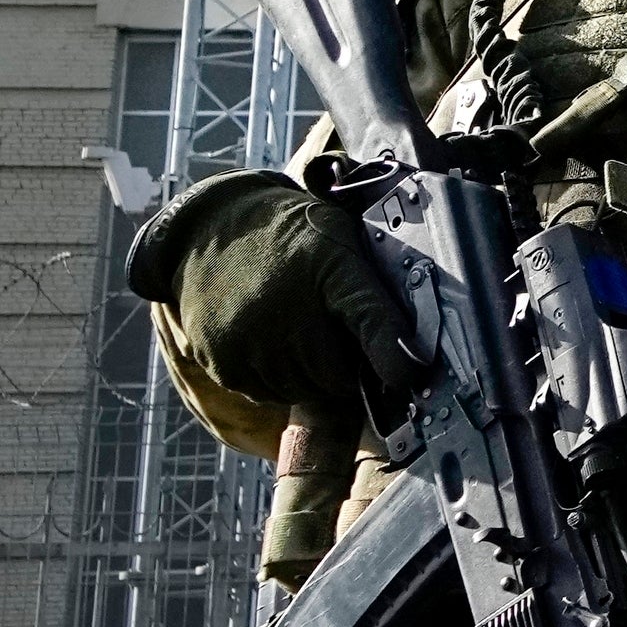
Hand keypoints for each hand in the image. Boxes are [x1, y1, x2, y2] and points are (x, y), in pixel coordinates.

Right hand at [118, 170, 404, 444]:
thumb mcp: (339, 239)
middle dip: (348, 368)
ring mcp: (253, 339)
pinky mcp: (225, 363)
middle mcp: (288, 307)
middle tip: (336, 339)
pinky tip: (273, 343)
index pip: (370, 318)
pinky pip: (271, 395)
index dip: (392, 352)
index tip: (406, 375)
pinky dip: (280, 382)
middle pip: (340, 376)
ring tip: (303, 336)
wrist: (211, 231)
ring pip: (306, 392)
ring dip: (313, 378)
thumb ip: (373, 289)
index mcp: (331, 266)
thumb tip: (414, 347)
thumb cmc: (291, 239)